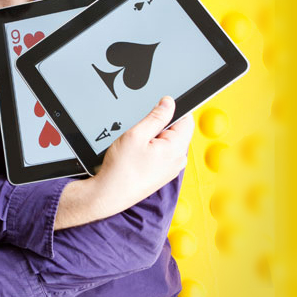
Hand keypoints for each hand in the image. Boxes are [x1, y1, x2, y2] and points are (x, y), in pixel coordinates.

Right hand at [87, 96, 192, 219]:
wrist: (109, 194)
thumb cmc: (121, 169)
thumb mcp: (136, 134)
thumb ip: (156, 116)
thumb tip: (169, 102)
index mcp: (176, 149)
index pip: (187, 120)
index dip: (172, 111)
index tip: (156, 111)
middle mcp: (178, 160)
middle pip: (177, 131)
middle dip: (160, 126)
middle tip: (141, 134)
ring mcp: (171, 169)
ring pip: (168, 142)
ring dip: (154, 138)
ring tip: (137, 147)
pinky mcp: (163, 174)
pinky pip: (163, 153)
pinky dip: (151, 149)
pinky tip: (137, 155)